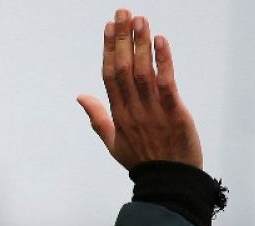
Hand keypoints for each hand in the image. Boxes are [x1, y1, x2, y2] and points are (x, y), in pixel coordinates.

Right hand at [77, 9, 201, 169]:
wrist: (168, 181)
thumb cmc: (142, 161)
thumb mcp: (113, 142)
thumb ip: (97, 117)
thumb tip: (81, 95)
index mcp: (118, 115)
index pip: (109, 75)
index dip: (108, 49)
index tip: (109, 27)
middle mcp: (132, 110)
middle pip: (123, 68)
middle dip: (122, 38)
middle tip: (123, 12)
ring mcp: (152, 111)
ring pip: (142, 71)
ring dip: (140, 43)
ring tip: (140, 19)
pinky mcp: (173, 112)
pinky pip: (166, 82)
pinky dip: (163, 60)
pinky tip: (160, 40)